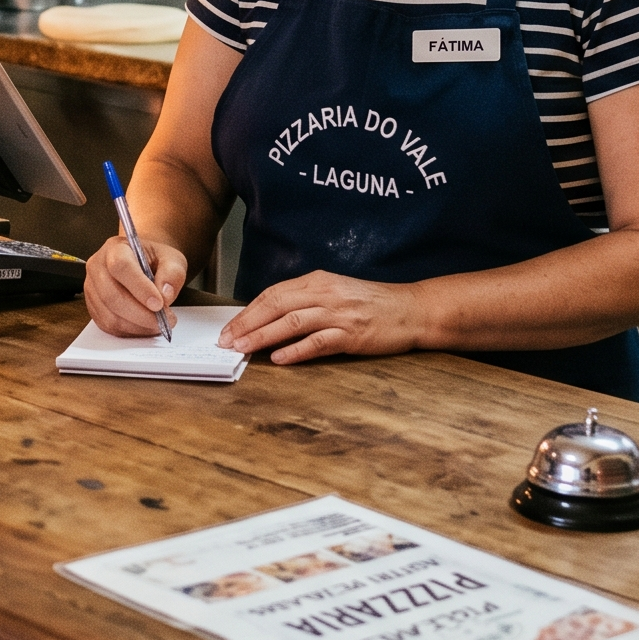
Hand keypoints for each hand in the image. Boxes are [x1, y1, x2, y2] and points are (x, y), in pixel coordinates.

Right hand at [83, 232, 185, 337]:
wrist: (144, 264)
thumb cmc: (155, 260)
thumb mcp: (172, 259)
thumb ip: (172, 273)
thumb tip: (164, 296)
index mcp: (115, 248)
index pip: (120, 267)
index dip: (139, 288)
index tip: (159, 303)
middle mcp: (97, 267)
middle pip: (111, 295)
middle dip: (140, 314)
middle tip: (164, 320)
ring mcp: (92, 289)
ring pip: (109, 315)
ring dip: (137, 326)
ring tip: (159, 324)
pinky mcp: (94, 308)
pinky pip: (109, 326)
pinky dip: (130, 331)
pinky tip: (146, 327)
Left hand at [220, 271, 429, 364]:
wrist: (412, 309)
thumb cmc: (372, 303)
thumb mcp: (335, 292)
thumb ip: (306, 301)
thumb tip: (270, 318)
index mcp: (317, 281)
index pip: (273, 294)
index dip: (248, 311)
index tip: (229, 327)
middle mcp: (325, 293)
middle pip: (276, 305)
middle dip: (247, 323)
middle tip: (226, 340)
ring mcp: (339, 314)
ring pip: (291, 322)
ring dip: (263, 336)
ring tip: (243, 348)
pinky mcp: (352, 334)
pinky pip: (318, 342)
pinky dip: (296, 350)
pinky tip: (279, 358)